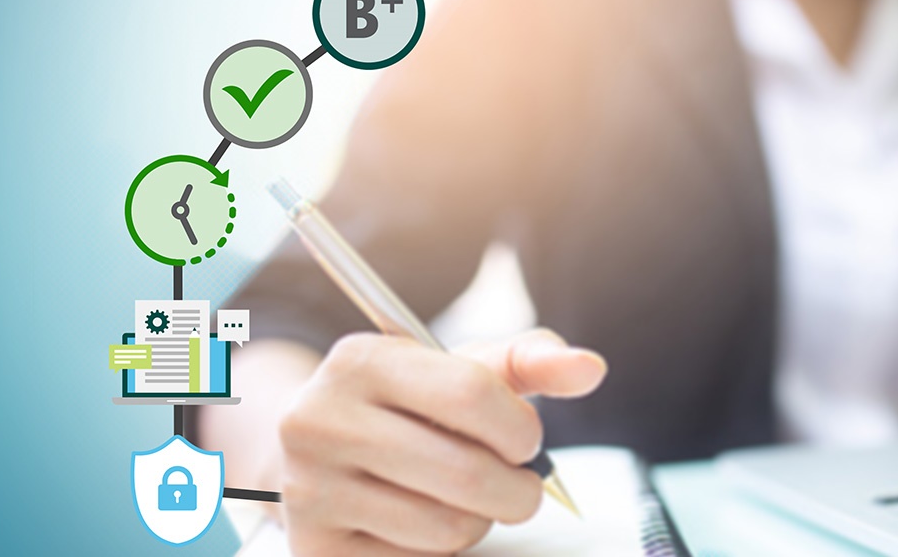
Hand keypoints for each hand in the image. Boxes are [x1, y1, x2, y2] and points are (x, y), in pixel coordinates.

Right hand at [278, 329, 606, 554]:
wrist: (323, 455)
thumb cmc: (409, 409)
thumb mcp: (459, 370)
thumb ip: (527, 362)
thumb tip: (589, 368)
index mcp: (360, 360)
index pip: (472, 394)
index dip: (520, 428)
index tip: (525, 441)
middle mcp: (318, 420)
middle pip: (468, 472)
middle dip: (518, 488)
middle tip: (518, 484)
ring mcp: (309, 488)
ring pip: (448, 527)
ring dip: (480, 520)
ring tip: (464, 499)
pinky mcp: (315, 546)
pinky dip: (440, 548)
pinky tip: (422, 521)